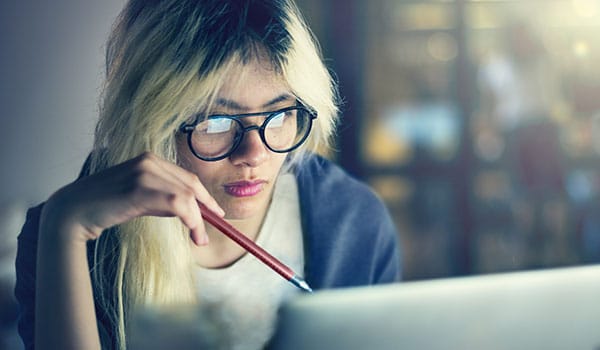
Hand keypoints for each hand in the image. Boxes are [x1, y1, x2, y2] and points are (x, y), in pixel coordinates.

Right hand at [41, 152, 223, 245]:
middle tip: (217, 225)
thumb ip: (163, 197)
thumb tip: (191, 211)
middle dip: (207, 207)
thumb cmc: (106, 206)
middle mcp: (149, 161)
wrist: (74, 211)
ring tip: (200, 238)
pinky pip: (177, 204)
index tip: (216, 211)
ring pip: (186, 196)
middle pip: (190, 185)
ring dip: (199, 220)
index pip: (186, 177)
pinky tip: (193, 234)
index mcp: (149, 159)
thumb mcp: (140, 197)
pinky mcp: (139, 188)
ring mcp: (144, 173)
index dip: (204, 195)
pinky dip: (191, 221)